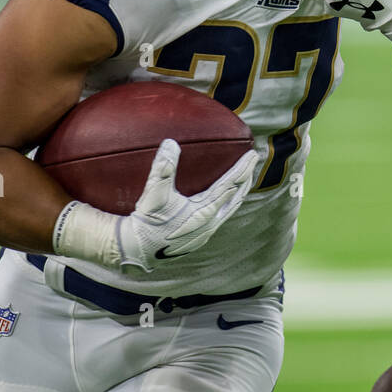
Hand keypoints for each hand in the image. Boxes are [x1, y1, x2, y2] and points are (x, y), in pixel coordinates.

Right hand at [52, 139, 260, 272]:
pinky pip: (223, 215)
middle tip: (253, 161)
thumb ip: (163, 168)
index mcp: (204, 211)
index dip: (242, 168)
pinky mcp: (201, 236)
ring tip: (245, 178)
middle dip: (246, 178)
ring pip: (231, 208)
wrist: (138, 249)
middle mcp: (211, 222)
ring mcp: (207, 231)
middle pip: (237, 197)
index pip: (230, 185)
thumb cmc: (147, 221)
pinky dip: (229, 203)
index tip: (253, 154)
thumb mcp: (154, 193)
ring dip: (239, 191)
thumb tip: (170, 143)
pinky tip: (226, 199)